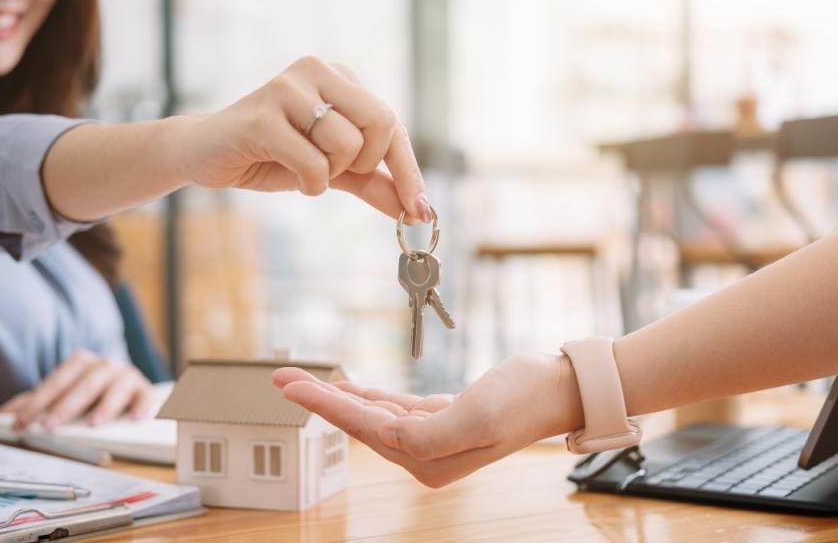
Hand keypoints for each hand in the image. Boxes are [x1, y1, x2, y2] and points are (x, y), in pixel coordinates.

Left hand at [0, 350, 152, 429]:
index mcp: (82, 363)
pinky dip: (142, 406)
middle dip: (67, 405)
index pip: (58, 380)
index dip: (40, 400)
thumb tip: (1, 414)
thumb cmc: (89, 394)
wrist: (127, 388)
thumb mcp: (60, 395)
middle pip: (86, 383)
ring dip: (105, 405)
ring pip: (117, 388)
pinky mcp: (145, 391)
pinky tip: (135, 418)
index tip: (23, 421)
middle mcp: (106, 366)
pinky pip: (146, 397)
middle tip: (51, 425)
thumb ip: (33, 403)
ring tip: (94, 424)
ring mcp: (128, 377)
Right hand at [171, 55, 429, 222]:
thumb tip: (414, 210)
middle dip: (365, 163)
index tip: (420, 210)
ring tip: (300, 165)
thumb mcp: (331, 170)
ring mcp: (289, 89)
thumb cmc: (271, 156)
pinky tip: (284, 170)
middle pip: (382, 123)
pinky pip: (313, 163)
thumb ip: (372, 182)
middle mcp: (318, 72)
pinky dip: (309, 183)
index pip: (392, 123)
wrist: (204, 154)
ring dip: (329, 174)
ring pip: (347, 145)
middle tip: (336, 172)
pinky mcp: (263, 116)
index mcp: (339, 78)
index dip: (408, 170)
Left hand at [272, 353, 585, 487]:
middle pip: (358, 423)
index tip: (289, 386)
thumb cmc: (523, 399)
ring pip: (370, 414)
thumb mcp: (476, 416)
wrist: (557, 387)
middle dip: (318, 400)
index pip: (362, 428)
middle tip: (280, 378)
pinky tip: (347, 386)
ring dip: (336, 395)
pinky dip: (367, 395)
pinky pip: (391, 407)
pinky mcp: (440, 417)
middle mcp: (424, 454)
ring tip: (300, 380)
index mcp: (427, 459)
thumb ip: (429, 434)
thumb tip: (386, 436)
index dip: (323, 404)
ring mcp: (431, 437)